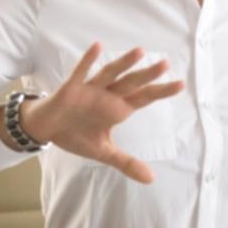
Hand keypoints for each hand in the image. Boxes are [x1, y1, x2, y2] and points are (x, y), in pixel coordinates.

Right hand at [21, 43, 183, 182]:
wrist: (46, 129)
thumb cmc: (76, 134)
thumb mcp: (103, 152)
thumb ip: (127, 163)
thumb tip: (151, 179)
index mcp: (117, 109)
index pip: (144, 98)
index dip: (161, 91)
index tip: (181, 84)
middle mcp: (107, 96)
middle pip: (131, 83)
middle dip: (147, 76)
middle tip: (165, 65)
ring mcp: (90, 90)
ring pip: (110, 74)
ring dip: (123, 64)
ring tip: (140, 52)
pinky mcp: (70, 90)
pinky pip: (80, 74)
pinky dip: (88, 61)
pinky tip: (97, 48)